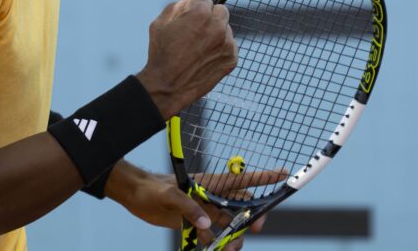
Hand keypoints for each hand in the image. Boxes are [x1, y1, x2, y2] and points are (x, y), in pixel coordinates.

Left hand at [105, 162, 287, 250]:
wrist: (134, 196)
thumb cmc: (152, 188)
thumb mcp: (169, 195)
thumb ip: (189, 208)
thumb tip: (207, 226)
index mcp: (209, 184)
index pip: (241, 180)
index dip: (263, 178)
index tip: (283, 174)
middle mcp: (211, 197)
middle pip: (241, 207)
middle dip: (251, 219)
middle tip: (255, 229)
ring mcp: (204, 210)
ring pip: (228, 225)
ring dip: (233, 238)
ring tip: (229, 250)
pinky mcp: (195, 223)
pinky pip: (212, 236)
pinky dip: (215, 245)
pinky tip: (213, 250)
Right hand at [136, 0, 236, 118]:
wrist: (168, 86)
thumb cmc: (161, 54)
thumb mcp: (160, 23)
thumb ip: (177, 6)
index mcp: (200, 14)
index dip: (194, 7)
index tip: (188, 17)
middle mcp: (217, 26)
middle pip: (220, 10)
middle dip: (209, 16)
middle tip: (196, 30)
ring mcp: (226, 44)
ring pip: (226, 29)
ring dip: (216, 33)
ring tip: (198, 47)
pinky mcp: (231, 59)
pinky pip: (230, 46)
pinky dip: (220, 49)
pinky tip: (205, 57)